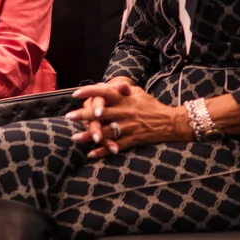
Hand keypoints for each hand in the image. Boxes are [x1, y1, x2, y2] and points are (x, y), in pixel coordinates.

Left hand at [65, 80, 189, 159]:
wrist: (170, 122)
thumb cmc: (150, 105)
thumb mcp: (137, 92)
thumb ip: (120, 89)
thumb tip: (104, 84)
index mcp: (125, 99)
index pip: (105, 93)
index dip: (90, 92)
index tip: (76, 94)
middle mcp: (125, 112)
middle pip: (102, 114)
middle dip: (84, 115)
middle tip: (69, 117)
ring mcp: (128, 127)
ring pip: (106, 132)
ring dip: (90, 135)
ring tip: (74, 138)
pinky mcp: (132, 140)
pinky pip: (115, 146)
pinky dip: (103, 151)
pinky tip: (90, 154)